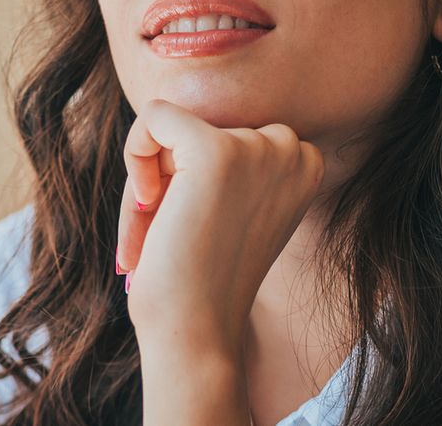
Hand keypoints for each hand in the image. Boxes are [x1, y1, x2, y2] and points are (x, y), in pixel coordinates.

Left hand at [115, 98, 325, 357]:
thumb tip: (174, 107)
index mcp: (306, 162)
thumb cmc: (200, 281)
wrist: (195, 334)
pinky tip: (147, 204)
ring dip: (152, 178)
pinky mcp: (216, 151)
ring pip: (173, 127)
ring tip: (156, 234)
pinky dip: (135, 154)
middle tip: (165, 233)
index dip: (196, 175)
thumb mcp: (231, 205)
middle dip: (170, 174)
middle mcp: (294, 149)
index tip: (195, 226)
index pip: (229, 127)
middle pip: (200, 123)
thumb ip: (230, 159)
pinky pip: (154, 116)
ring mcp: (258, 148)